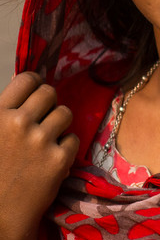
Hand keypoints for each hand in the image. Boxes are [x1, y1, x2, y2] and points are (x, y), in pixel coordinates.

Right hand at [0, 72, 78, 239]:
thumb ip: (4, 114)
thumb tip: (24, 91)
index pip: (26, 80)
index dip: (36, 84)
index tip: (37, 93)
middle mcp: (18, 123)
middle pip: (50, 93)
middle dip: (50, 104)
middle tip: (45, 119)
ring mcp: (40, 140)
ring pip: (65, 113)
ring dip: (60, 125)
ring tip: (50, 140)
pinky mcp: (58, 159)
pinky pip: (73, 139)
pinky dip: (66, 149)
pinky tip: (54, 159)